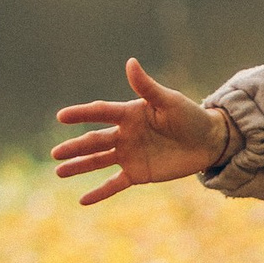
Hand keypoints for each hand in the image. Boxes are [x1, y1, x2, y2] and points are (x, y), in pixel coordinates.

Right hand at [50, 57, 226, 206]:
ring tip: (59, 172)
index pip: (100, 112)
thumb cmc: (189, 116)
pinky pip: (115, 184)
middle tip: (55, 153)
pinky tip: (82, 200)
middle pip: (95, 141)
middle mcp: (124, 134)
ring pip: (99, 161)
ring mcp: (129, 155)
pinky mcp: (138, 174)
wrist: (208, 142)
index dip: (81, 114)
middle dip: (74, 148)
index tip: (61, 117)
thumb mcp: (169, 101)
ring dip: (79, 166)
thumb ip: (147, 87)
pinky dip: (99, 192)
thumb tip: (130, 62)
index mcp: (129, 113)